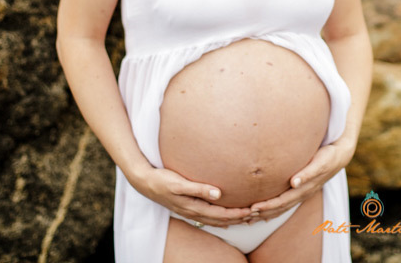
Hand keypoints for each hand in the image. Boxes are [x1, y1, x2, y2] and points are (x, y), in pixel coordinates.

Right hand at [131, 166, 253, 227]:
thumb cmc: (162, 180)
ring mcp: (190, 211)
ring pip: (215, 220)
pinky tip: (226, 219)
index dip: (237, 214)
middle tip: (256, 216)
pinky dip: (220, 219)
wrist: (144, 183)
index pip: (221, 214)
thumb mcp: (179, 183)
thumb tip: (219, 193)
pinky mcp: (188, 207)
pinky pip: (208, 217)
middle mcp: (193, 212)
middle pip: (221, 220)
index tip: (252, 211)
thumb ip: (199, 188)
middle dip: (238, 219)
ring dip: (231, 220)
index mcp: (193, 207)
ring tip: (246, 219)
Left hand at [245, 138, 355, 222]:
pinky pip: (286, 203)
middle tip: (246, 216)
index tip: (253, 208)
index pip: (283, 201)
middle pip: (280, 207)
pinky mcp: (302, 189)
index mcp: (304, 188)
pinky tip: (265, 213)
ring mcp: (302, 193)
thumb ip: (307, 173)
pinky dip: (274, 210)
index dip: (268, 206)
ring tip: (250, 218)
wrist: (340, 156)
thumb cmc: (328, 156)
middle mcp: (302, 193)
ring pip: (282, 207)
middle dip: (263, 212)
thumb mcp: (320, 162)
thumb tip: (293, 182)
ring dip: (267, 213)